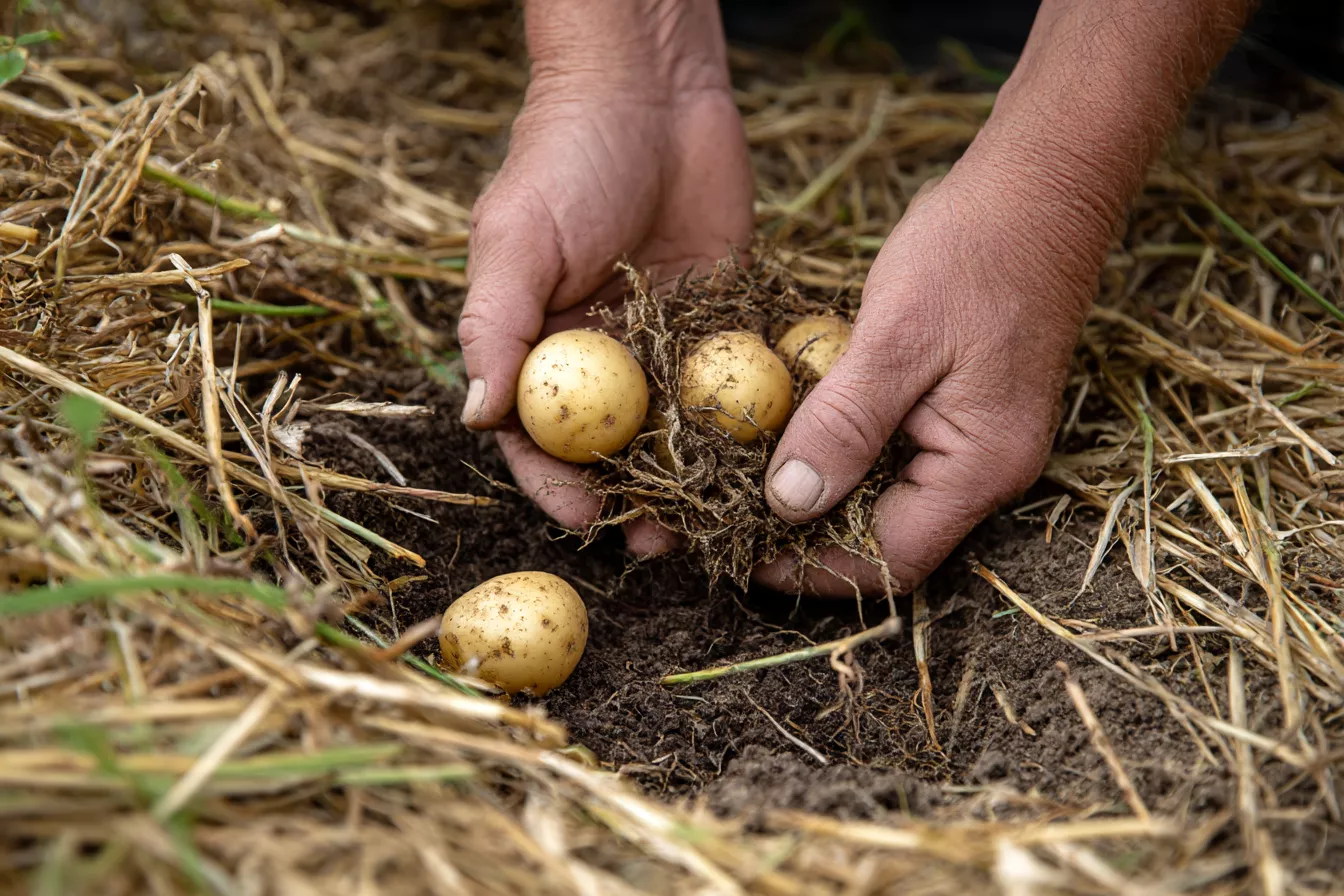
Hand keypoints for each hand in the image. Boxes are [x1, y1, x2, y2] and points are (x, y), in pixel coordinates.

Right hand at [457, 0, 752, 554]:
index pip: (538, 436)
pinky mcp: (720, 324)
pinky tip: (768, 458)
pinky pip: (731, 384)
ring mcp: (664, 346)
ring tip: (719, 522)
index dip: (557, 484)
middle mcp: (600, 357)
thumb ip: (496, 327)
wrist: (651, 90)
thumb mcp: (516, 241)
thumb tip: (475, 417)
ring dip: (694, 480)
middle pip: (613, 450)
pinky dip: (747, 423)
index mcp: (539, 346)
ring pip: (678, 431)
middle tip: (664, 543)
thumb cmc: (565, 158)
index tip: (587, 518)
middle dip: (635, 500)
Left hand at [751, 0, 1255, 597]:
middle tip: (727, 512)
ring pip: (885, 498)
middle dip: (807, 534)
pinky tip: (788, 428)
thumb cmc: (975, 249)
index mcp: (980, 466)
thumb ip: (843, 425)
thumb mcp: (896, 336)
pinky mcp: (958, 410)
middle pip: (887, 538)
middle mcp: (985, 470)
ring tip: (744, 476)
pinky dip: (839, 448)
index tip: (739, 547)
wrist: (1041, 184)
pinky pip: (891, 453)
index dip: (811, 565)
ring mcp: (975, 441)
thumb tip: (787, 504)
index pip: (889, 559)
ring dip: (820, 492)